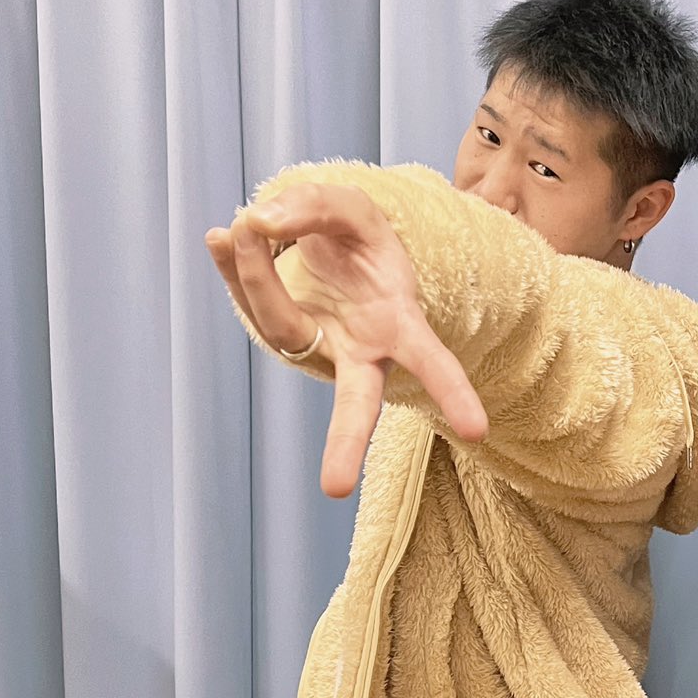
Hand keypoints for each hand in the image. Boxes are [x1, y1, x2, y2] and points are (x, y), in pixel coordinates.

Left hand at [205, 181, 488, 498]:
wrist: (334, 247)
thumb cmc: (360, 241)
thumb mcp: (354, 211)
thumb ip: (315, 208)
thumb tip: (260, 224)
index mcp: (399, 325)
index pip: (430, 362)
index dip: (453, 392)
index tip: (478, 432)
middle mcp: (360, 351)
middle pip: (357, 403)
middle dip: (347, 442)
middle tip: (335, 489)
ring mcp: (315, 348)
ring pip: (281, 325)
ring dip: (255, 276)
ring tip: (236, 229)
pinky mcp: (278, 333)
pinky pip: (250, 301)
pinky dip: (231, 266)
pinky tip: (219, 240)